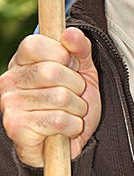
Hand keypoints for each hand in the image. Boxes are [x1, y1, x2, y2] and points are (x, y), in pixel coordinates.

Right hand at [0, 27, 100, 166]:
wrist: (70, 143)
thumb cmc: (72, 104)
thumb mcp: (83, 71)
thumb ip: (80, 49)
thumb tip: (70, 33)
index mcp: (21, 62)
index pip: (34, 43)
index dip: (62, 54)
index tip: (70, 67)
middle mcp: (8, 80)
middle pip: (52, 71)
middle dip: (76, 86)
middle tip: (74, 96)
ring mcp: (9, 104)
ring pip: (60, 97)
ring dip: (77, 108)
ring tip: (71, 114)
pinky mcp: (16, 127)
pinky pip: (58, 120)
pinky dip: (73, 126)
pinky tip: (66, 129)